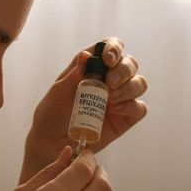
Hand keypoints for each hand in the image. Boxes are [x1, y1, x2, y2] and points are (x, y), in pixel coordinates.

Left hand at [22, 37, 147, 180]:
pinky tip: (115, 110)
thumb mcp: (57, 93)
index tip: (107, 59)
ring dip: (129, 87)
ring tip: (110, 98)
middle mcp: (109, 80)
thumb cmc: (51, 114)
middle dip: (123, 70)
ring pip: (140, 83)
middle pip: (130, 64)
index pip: (111, 47)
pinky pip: (140, 108)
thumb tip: (86, 55)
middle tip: (109, 83)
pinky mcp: (125, 118)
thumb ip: (73, 75)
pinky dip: (131, 106)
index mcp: (92, 67)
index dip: (114, 48)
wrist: (51, 144)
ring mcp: (119, 99)